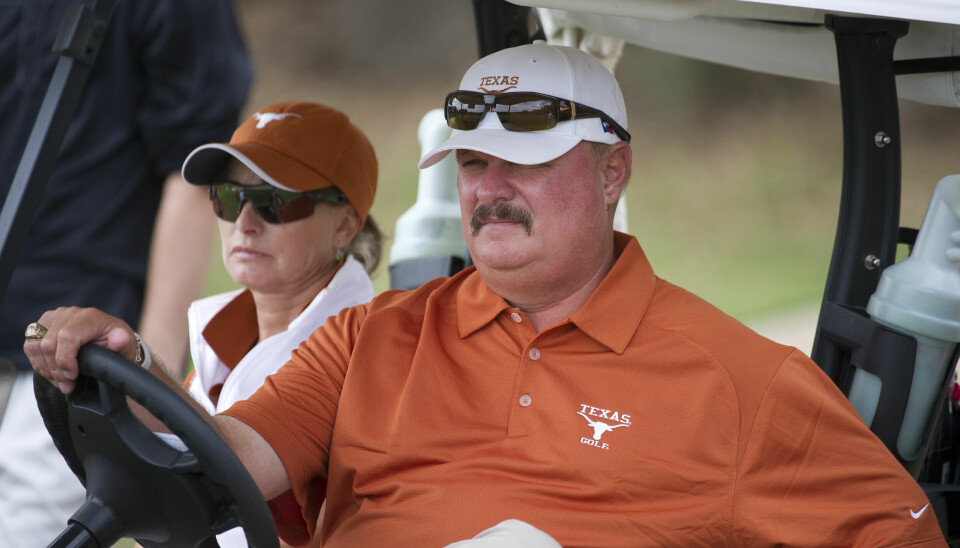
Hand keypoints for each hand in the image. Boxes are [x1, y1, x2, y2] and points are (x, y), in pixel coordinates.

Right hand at [23, 307, 138, 393]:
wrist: (109, 341)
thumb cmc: (117, 343)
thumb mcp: (126, 345)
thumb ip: (122, 342)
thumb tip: (120, 339)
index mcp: (90, 316)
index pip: (66, 336)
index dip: (65, 360)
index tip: (73, 376)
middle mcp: (69, 313)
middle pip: (48, 344)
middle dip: (56, 369)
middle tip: (67, 384)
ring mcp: (54, 318)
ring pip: (35, 346)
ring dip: (46, 369)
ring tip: (61, 381)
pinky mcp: (42, 326)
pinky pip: (30, 346)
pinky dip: (39, 364)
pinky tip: (52, 373)